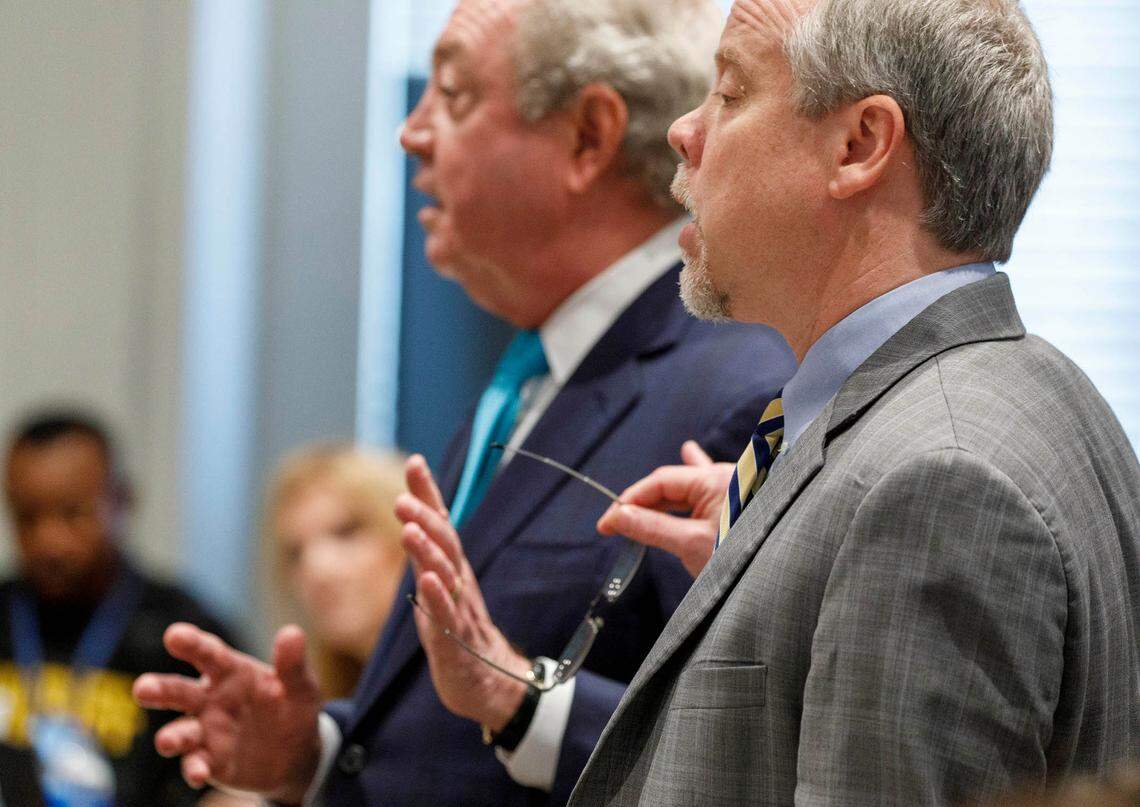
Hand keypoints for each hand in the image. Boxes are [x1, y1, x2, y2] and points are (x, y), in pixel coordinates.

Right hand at [133, 624, 322, 803]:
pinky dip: (194, 768)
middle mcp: (210, 699)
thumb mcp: (301, 686)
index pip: (208, 654)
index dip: (192, 643)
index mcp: (231, 672)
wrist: (298, 754)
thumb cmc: (293, 708)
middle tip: (143, 688)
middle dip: (159, 689)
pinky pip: (195, 763)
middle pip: (179, 691)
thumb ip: (293, 664)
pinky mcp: (209, 761)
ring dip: (171, 736)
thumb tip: (292, 632)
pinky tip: (199, 772)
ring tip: (168, 741)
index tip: (175, 635)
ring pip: (179, 732)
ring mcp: (206, 732)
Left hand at [395, 455, 530, 731]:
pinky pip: (446, 617)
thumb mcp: (437, 585)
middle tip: (402, 499)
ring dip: (428, 551)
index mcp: (452, 567)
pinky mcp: (455, 641)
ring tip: (409, 530)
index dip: (428, 493)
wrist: (489, 682)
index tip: (416, 462)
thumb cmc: (458, 629)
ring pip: (446, 575)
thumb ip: (425, 550)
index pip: (440, 523)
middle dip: (425, 518)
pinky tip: (427, 581)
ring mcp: (459, 610)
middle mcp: (458, 582)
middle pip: (445, 543)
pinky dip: (437, 598)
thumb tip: (411, 511)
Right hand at [596, 441, 732, 576]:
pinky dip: (692, 485)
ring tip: (637, 496)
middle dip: (642, 502)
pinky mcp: (739, 505)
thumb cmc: (741, 559)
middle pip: (672, 484)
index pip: (660, 481)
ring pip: (689, 487)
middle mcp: (726, 477)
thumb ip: (651, 527)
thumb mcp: (690, 544)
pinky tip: (690, 451)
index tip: (606, 524)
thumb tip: (616, 516)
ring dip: (661, 498)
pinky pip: (709, 488)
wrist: (780, 579)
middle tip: (614, 525)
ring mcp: (735, 490)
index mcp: (715, 479)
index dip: (629, 501)